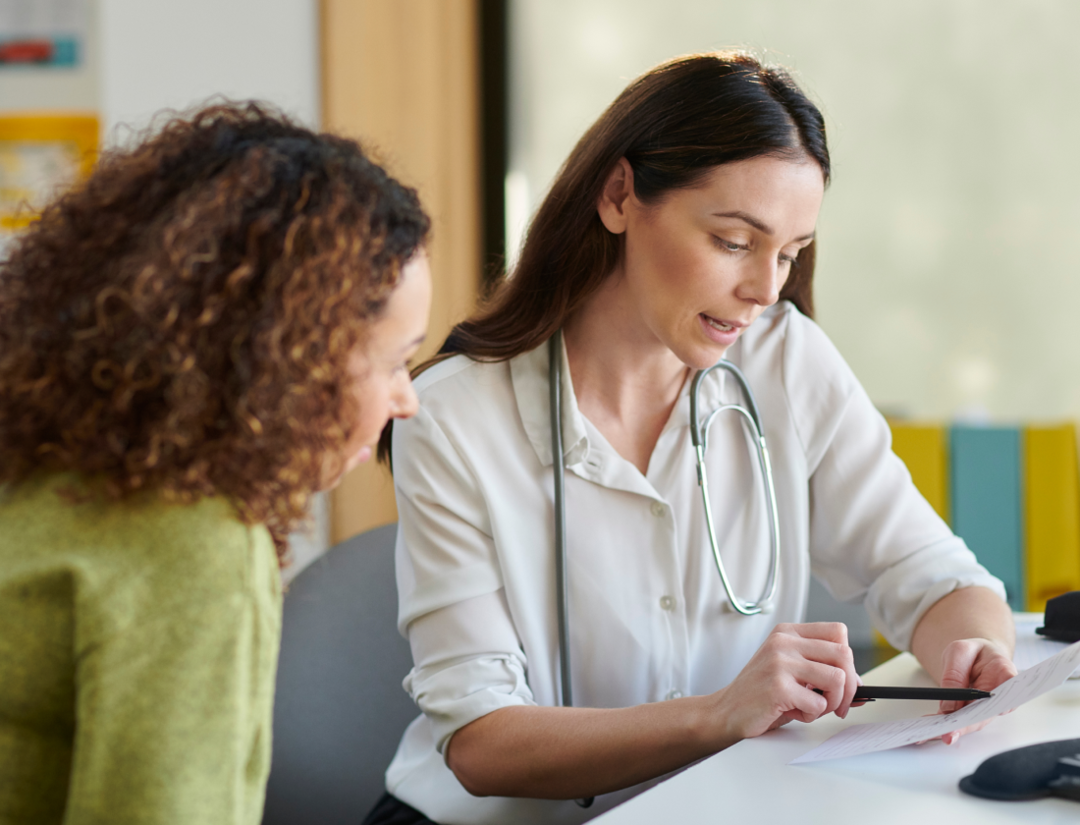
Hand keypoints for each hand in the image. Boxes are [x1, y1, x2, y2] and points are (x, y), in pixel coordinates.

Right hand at [713, 622, 859, 742]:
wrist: (726, 711)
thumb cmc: (761, 694)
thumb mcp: (792, 674)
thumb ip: (822, 674)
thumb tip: (863, 688)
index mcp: (787, 633)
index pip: (838, 632)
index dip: (848, 660)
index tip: (843, 681)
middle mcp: (783, 642)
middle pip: (844, 655)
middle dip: (850, 686)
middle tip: (838, 705)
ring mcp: (779, 662)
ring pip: (837, 679)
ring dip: (832, 703)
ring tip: (811, 708)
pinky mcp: (777, 686)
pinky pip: (819, 704)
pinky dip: (812, 716)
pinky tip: (793, 712)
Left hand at [935, 637, 1016, 744]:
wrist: (978, 656)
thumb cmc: (972, 652)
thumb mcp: (958, 651)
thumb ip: (955, 675)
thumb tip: (949, 707)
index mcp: (1003, 671)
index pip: (1005, 693)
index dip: (992, 708)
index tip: (974, 717)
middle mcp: (1002, 694)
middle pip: (986, 714)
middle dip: (965, 727)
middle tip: (948, 735)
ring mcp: (991, 706)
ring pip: (974, 722)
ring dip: (955, 729)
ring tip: (934, 733)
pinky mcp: (977, 712)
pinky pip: (964, 720)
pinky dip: (948, 724)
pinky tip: (932, 728)